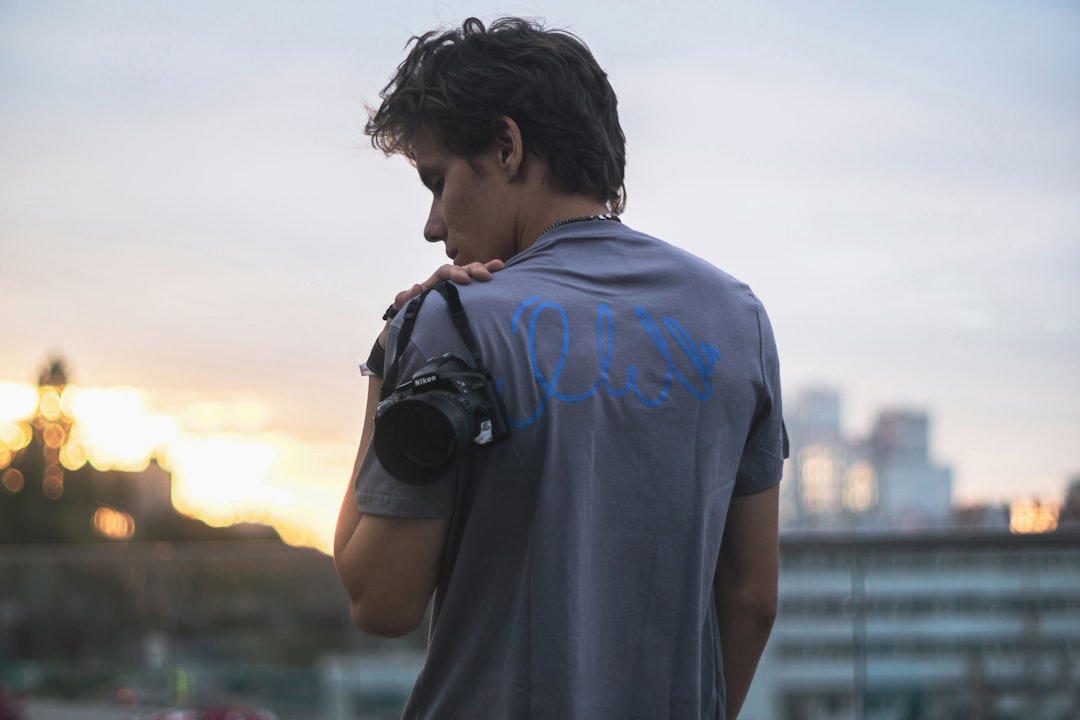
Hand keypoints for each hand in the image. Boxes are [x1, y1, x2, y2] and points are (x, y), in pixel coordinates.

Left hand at [378, 260, 504, 347]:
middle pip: (463, 271)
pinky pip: (479, 293)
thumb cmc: (401, 327)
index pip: (444, 273)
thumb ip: (403, 301)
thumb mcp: (398, 315)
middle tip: (487, 276)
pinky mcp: (467, 305)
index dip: (455, 273)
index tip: (465, 280)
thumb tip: (416, 287)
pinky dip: (491, 285)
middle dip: (475, 269)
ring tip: (499, 267)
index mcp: (432, 286)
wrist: (406, 344)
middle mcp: (447, 287)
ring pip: (473, 278)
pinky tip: (504, 279)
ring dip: (486, 270)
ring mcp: (458, 296)